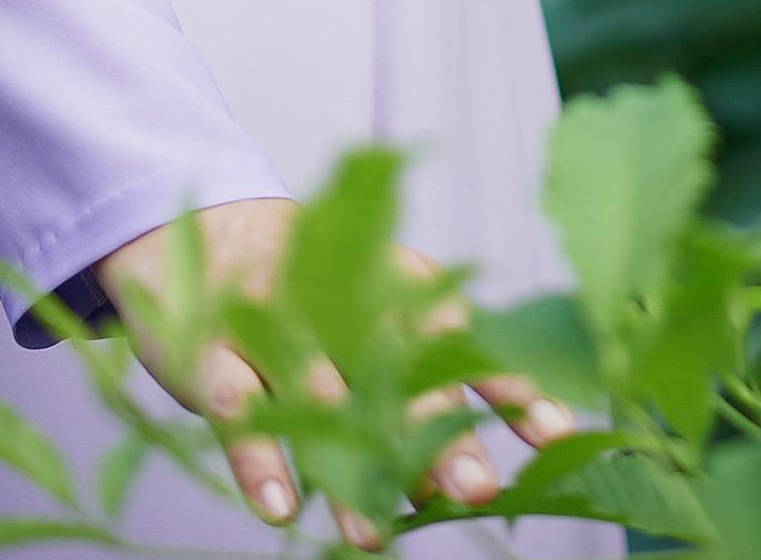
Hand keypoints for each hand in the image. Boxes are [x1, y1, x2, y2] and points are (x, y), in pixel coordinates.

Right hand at [95, 197, 578, 544]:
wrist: (207, 230)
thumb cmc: (314, 295)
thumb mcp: (377, 315)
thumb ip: (431, 381)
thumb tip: (490, 469)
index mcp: (392, 281)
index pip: (460, 334)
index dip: (504, 380)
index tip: (553, 431)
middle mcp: (339, 295)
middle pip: (396, 370)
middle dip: (436, 434)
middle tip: (474, 492)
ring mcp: (274, 320)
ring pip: (318, 393)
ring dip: (346, 464)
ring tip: (373, 533)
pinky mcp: (212, 349)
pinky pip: (237, 406)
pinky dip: (259, 457)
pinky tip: (282, 508)